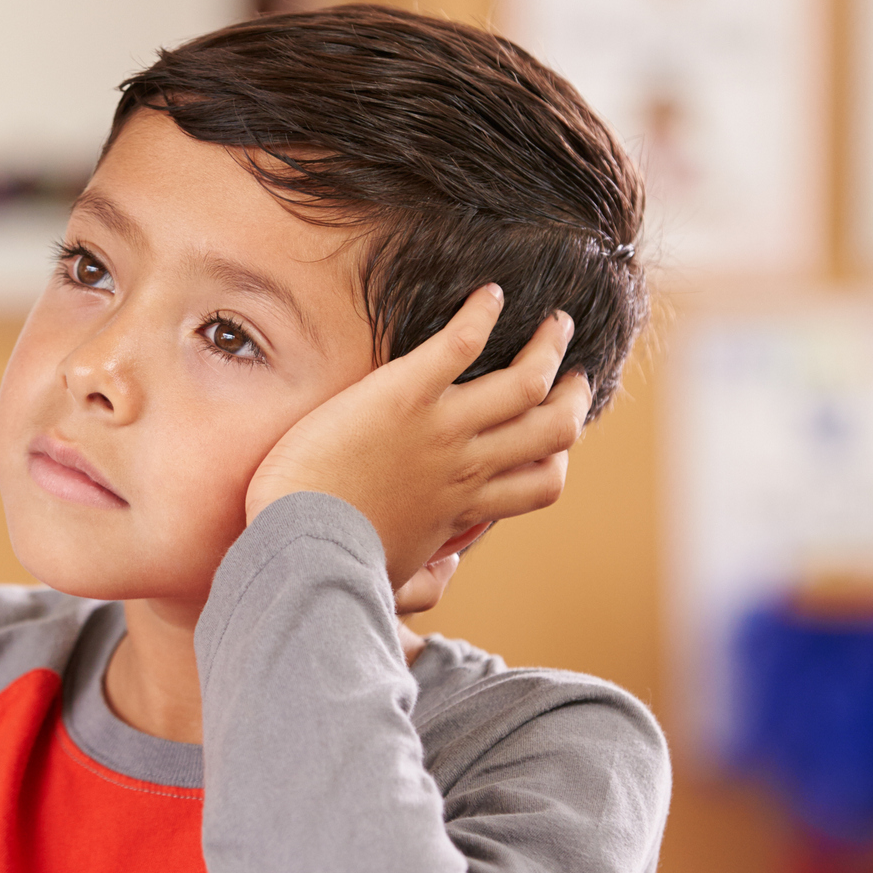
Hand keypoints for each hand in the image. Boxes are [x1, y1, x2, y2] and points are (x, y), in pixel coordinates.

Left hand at [245, 285, 590, 588]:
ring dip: (549, 347)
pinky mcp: (404, 393)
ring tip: (556, 323)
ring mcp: (441, 428)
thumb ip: (429, 579)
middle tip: (574, 373)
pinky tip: (489, 294)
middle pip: (554, 428)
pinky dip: (481, 314)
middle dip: (574, 396)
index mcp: (464, 506)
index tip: (554, 439)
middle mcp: (467, 466)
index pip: (541, 482)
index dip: (558, 456)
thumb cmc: (334, 563)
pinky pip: (461, 344)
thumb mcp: (394, 578)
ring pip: (527, 382)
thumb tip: (452, 569)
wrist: (298, 546)